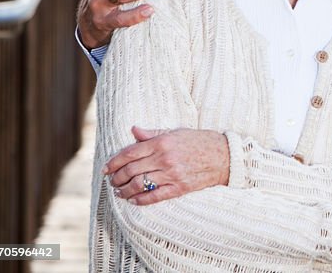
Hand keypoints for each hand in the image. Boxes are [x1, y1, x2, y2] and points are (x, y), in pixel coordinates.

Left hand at [105, 126, 229, 205]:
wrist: (225, 156)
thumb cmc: (200, 141)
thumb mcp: (177, 132)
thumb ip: (153, 133)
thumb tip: (133, 130)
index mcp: (162, 142)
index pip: (130, 153)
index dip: (114, 162)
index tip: (106, 168)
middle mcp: (165, 158)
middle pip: (131, 170)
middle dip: (117, 178)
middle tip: (112, 181)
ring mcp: (172, 174)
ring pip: (139, 185)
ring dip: (125, 190)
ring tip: (119, 191)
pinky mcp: (179, 188)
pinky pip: (154, 197)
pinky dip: (140, 200)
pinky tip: (133, 200)